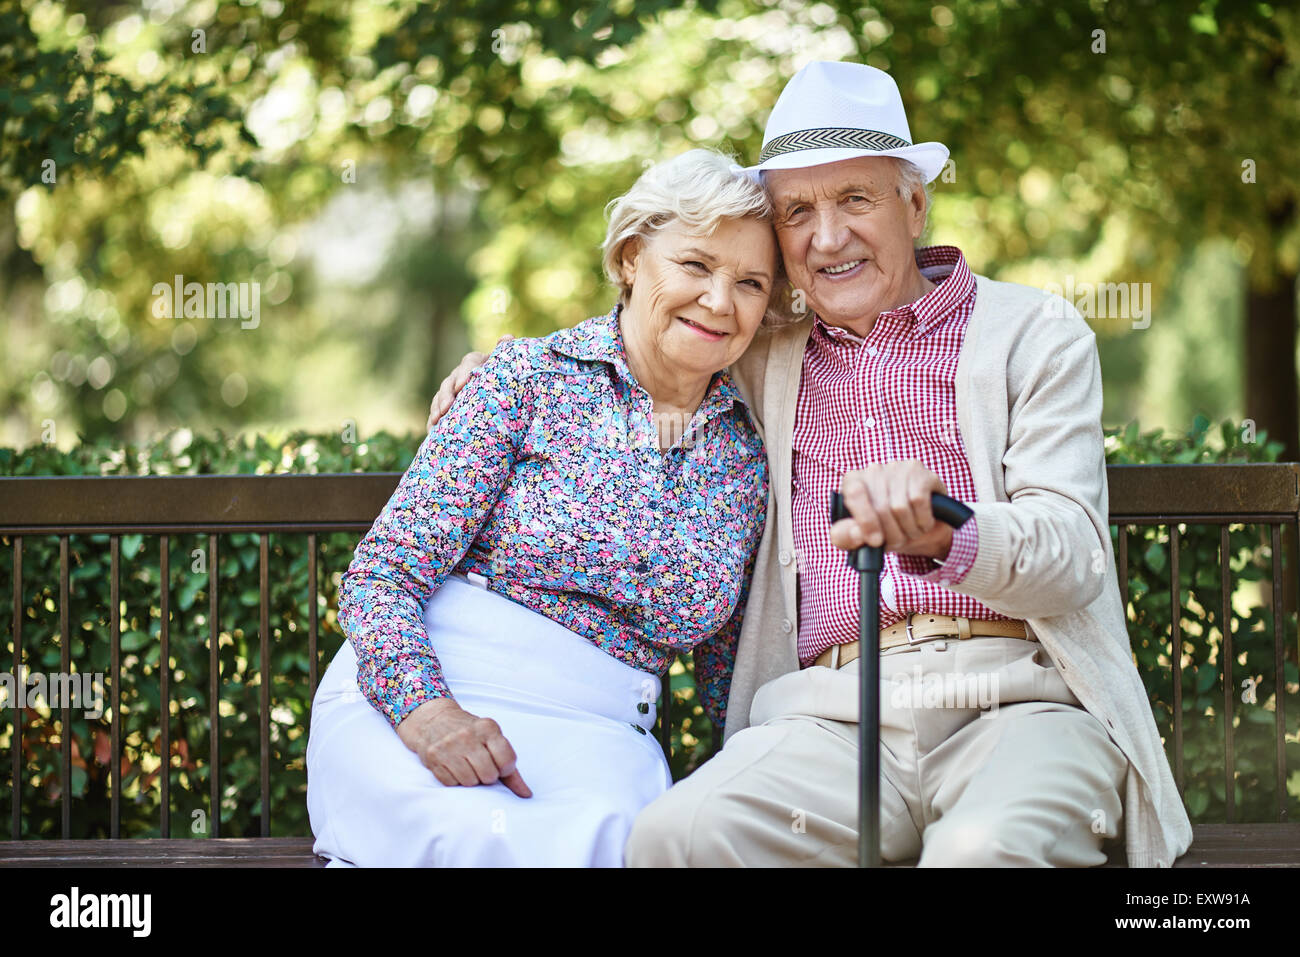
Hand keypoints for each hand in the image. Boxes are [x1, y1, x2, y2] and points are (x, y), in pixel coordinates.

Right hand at [396, 696, 531, 797]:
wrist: (433, 719)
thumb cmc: (470, 733)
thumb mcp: (492, 740)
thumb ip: (510, 768)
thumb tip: (526, 795)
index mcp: (488, 728)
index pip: (507, 762)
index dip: (505, 769)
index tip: (499, 765)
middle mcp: (468, 735)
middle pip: (489, 775)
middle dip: (487, 776)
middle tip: (481, 766)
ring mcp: (449, 745)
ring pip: (470, 782)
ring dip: (470, 779)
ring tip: (466, 766)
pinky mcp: (433, 756)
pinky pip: (451, 783)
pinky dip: (454, 780)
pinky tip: (453, 767)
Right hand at [426, 335, 513, 429]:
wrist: (506, 398)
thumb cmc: (510, 381)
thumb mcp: (509, 370)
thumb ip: (506, 355)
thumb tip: (507, 336)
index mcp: (480, 362)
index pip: (470, 362)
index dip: (465, 373)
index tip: (462, 386)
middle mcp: (463, 373)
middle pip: (451, 380)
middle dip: (447, 394)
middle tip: (447, 407)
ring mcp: (453, 388)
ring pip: (441, 395)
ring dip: (437, 406)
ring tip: (437, 419)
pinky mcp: (448, 403)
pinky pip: (436, 409)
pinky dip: (433, 418)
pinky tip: (432, 428)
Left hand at [830, 461, 953, 559]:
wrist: (918, 521)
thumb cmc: (882, 527)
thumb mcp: (859, 536)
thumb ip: (845, 537)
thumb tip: (855, 533)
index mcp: (852, 481)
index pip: (854, 494)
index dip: (866, 521)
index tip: (875, 541)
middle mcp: (874, 470)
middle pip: (881, 508)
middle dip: (892, 534)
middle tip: (897, 541)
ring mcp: (898, 467)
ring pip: (900, 507)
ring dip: (909, 530)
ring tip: (910, 532)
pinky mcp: (921, 471)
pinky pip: (919, 501)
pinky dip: (923, 521)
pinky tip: (923, 523)